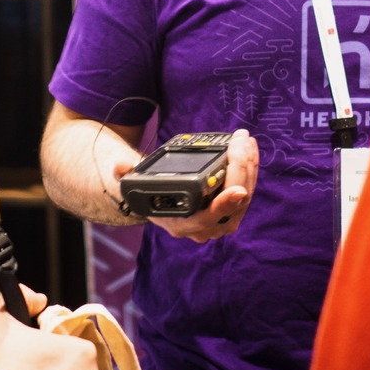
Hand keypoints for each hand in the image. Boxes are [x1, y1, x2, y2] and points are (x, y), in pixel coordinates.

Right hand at [117, 129, 257, 242]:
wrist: (159, 204)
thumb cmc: (148, 192)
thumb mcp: (134, 183)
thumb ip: (126, 174)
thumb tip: (120, 166)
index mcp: (182, 224)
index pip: (209, 217)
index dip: (225, 204)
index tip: (238, 190)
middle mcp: (205, 228)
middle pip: (233, 202)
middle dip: (241, 170)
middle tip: (241, 142)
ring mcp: (220, 222)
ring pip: (244, 196)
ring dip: (249, 167)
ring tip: (247, 141)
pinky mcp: (231, 211)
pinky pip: (246, 192)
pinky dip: (250, 171)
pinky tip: (250, 150)